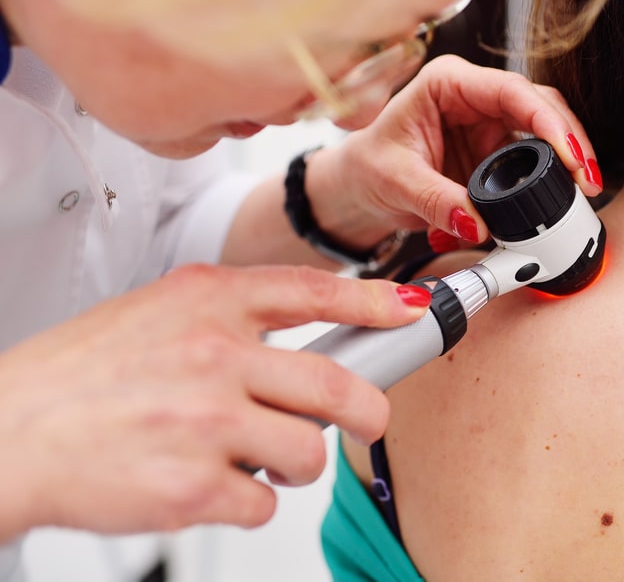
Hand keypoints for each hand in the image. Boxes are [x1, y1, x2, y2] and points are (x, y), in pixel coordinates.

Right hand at [0, 264, 428, 539]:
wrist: (8, 431)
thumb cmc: (82, 375)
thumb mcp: (159, 313)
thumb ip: (233, 321)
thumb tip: (311, 339)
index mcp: (206, 301)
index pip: (313, 291)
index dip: (375, 302)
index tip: (411, 311)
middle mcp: (212, 354)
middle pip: (335, 383)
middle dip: (368, 408)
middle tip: (367, 417)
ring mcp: (204, 421)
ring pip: (306, 451)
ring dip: (295, 463)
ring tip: (260, 458)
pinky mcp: (193, 486)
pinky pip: (262, 503)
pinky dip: (250, 500)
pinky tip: (213, 484)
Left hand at [304, 55, 603, 252]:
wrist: (361, 185)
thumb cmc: (370, 167)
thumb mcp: (395, 182)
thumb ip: (436, 202)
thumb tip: (479, 225)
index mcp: (448, 83)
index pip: (511, 91)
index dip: (547, 121)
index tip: (569, 156)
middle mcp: (475, 96)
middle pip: (540, 106)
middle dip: (570, 141)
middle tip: (586, 181)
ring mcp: (490, 122)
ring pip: (545, 130)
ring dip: (566, 161)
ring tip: (580, 194)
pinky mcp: (497, 150)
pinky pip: (534, 160)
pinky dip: (548, 181)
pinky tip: (557, 202)